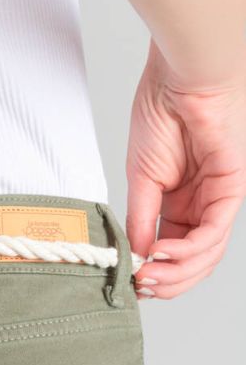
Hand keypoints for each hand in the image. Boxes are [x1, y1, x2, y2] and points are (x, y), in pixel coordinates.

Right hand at [126, 42, 245, 299]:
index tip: (131, 283)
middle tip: (140, 287)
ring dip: (176, 272)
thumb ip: (140, 221)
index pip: (173, 254)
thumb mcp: (141, 181)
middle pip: (193, 263)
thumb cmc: (160, 114)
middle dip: (166, 282)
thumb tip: (136, 257)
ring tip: (148, 276)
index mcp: (180, 205)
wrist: (178, 77)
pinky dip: (187, 249)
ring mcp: (220, 199)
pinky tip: (162, 252)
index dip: (154, 274)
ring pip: (206, 255)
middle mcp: (203, 206)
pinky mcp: (232, 188)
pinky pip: (212, 232)